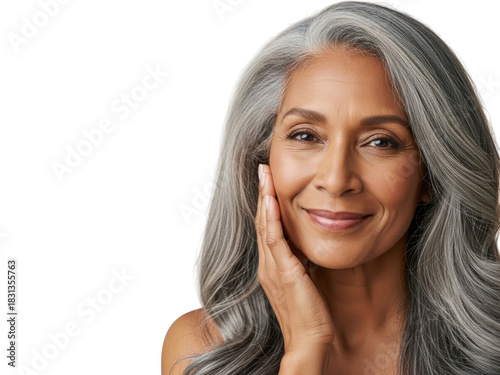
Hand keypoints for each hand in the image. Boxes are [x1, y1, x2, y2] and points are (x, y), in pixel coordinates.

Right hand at [254, 164, 334, 353]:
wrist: (309, 339)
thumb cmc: (308, 312)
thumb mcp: (303, 279)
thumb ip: (299, 261)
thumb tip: (305, 245)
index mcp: (271, 265)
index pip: (266, 228)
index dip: (266, 204)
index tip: (268, 182)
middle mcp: (267, 264)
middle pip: (261, 221)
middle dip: (262, 193)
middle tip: (262, 170)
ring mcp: (273, 267)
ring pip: (265, 225)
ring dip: (265, 198)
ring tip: (264, 175)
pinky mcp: (284, 271)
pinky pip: (275, 239)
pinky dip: (272, 218)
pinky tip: (272, 200)